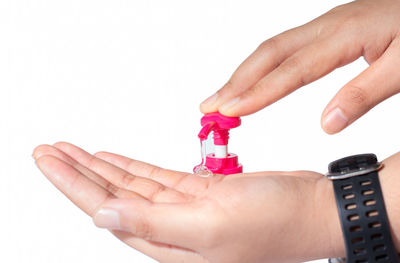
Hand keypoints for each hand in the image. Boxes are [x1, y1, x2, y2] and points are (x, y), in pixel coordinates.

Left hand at [32, 143, 399, 262]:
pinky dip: (134, 168)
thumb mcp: (210, 227)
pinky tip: (113, 159)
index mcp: (168, 245)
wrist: (313, 210)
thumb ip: (152, 223)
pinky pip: (157, 178)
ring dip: (102, 168)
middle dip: (79, 174)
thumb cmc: (275, 224)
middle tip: (50, 150)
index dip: (74, 186)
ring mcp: (185, 210)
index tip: (50, 161)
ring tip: (73, 151)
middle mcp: (171, 230)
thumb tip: (100, 216)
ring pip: (132, 186)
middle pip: (113, 198)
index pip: (107, 212)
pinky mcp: (201, 193)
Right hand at [200, 0, 399, 133]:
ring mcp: (322, 27)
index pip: (291, 69)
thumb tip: (327, 124)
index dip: (259, 91)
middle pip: (268, 54)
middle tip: (209, 107)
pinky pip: (282, 48)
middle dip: (235, 81)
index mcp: (343, 34)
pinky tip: (252, 80)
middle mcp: (325, 27)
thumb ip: (364, 94)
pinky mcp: (323, 32)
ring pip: (271, 49)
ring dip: (242, 74)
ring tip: (221, 97)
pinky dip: (260, 67)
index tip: (232, 111)